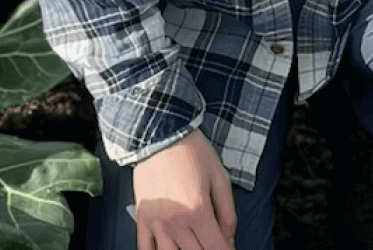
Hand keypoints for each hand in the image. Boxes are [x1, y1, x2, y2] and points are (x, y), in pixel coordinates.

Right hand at [132, 129, 236, 249]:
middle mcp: (176, 222)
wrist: (160, 135)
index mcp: (199, 211)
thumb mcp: (220, 178)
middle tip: (213, 244)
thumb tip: (230, 240)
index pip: (216, 248)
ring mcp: (156, 223)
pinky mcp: (142, 220)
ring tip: (194, 245)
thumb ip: (228, 213)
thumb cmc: (193, 153)